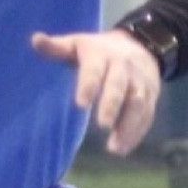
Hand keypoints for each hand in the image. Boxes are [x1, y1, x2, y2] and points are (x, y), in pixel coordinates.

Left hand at [31, 28, 163, 155]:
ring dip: (128, 125)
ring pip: (138, 102)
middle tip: (103, 126)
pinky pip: (147, 114)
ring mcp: (140, 81)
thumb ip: (56, 47)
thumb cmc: (98, 51)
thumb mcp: (77, 44)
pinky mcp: (152, 95)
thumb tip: (35, 39)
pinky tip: (124, 148)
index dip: (89, 85)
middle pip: (120, 86)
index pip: (95, 70)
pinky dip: (137, 132)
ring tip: (114, 148)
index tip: (80, 104)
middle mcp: (124, 67)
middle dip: (113, 105)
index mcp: (101, 55)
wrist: (141, 44)